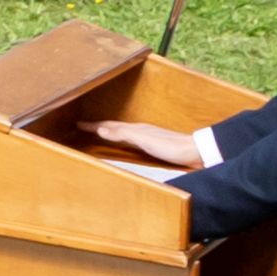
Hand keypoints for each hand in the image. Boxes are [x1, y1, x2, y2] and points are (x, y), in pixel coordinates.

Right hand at [90, 117, 213, 169]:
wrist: (197, 152)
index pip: (109, 126)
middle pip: (116, 127)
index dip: (94, 125)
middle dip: (100, 126)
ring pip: (124, 133)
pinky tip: (128, 145)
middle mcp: (142, 131)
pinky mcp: (156, 146)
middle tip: (87, 126)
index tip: (79, 123)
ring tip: (103, 133)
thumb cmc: (171, 147)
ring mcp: (149, 138)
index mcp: (136, 129)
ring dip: (112, 132)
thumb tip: (101, 129)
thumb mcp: (143, 140)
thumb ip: (123, 134)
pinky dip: (124, 140)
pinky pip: (133, 140)